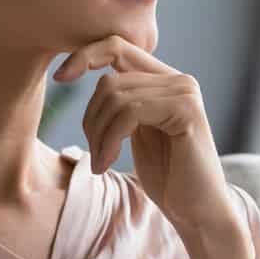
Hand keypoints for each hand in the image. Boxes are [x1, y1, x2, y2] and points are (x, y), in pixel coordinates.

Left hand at [53, 35, 239, 239]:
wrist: (199, 212)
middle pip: (110, 79)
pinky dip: (110, 139)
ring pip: (116, 95)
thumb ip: (121, 102)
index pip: (117, 46)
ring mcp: (185, 92)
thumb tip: (75, 72)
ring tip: (101, 163)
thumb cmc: (167, 178)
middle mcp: (179, 79)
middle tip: (95, 156)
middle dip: (91, 119)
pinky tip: (109, 163)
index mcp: (166, 80)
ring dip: (98, 135)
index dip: (85, 55)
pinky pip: (130, 112)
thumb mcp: (136, 132)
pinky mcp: (186, 110)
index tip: (60, 78)